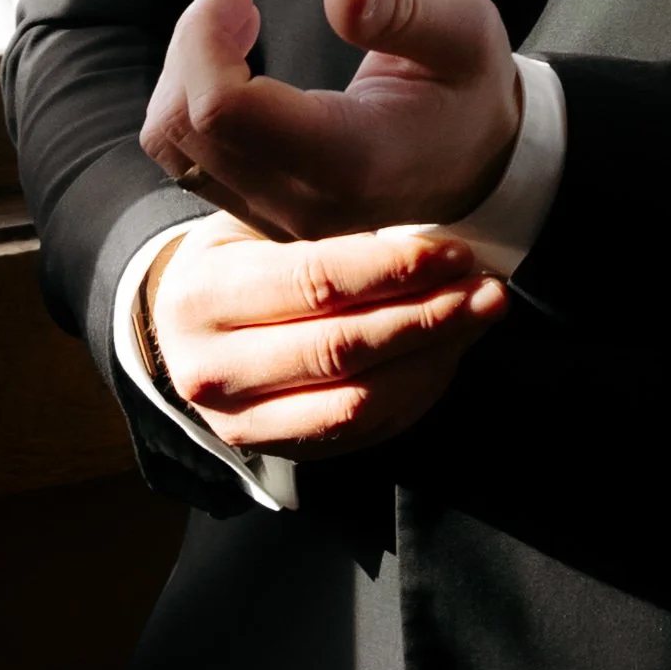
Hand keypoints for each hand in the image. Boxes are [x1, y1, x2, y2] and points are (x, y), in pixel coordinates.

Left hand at [139, 0, 520, 240]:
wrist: (481, 163)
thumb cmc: (469, 87)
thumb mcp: (463, 31)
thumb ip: (401, 10)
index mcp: (351, 159)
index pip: (224, 109)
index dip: (203, 39)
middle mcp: (303, 203)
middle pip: (186, 123)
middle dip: (191, 41)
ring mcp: (275, 216)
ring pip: (173, 143)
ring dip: (184, 68)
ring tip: (232, 16)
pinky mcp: (258, 211)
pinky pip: (187, 155)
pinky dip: (189, 96)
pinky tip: (231, 56)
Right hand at [147, 212, 508, 456]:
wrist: (183, 330)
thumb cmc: (232, 260)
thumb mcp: (251, 222)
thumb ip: (316, 221)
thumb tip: (417, 217)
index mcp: (203, 297)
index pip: (316, 283)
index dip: (395, 270)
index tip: (453, 252)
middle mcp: (213, 369)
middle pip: (343, 348)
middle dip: (429, 317)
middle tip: (487, 289)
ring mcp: (244, 423)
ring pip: (360, 401)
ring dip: (434, 358)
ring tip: (479, 317)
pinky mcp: (283, 451)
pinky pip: (366, 429)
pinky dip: (418, 390)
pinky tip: (449, 352)